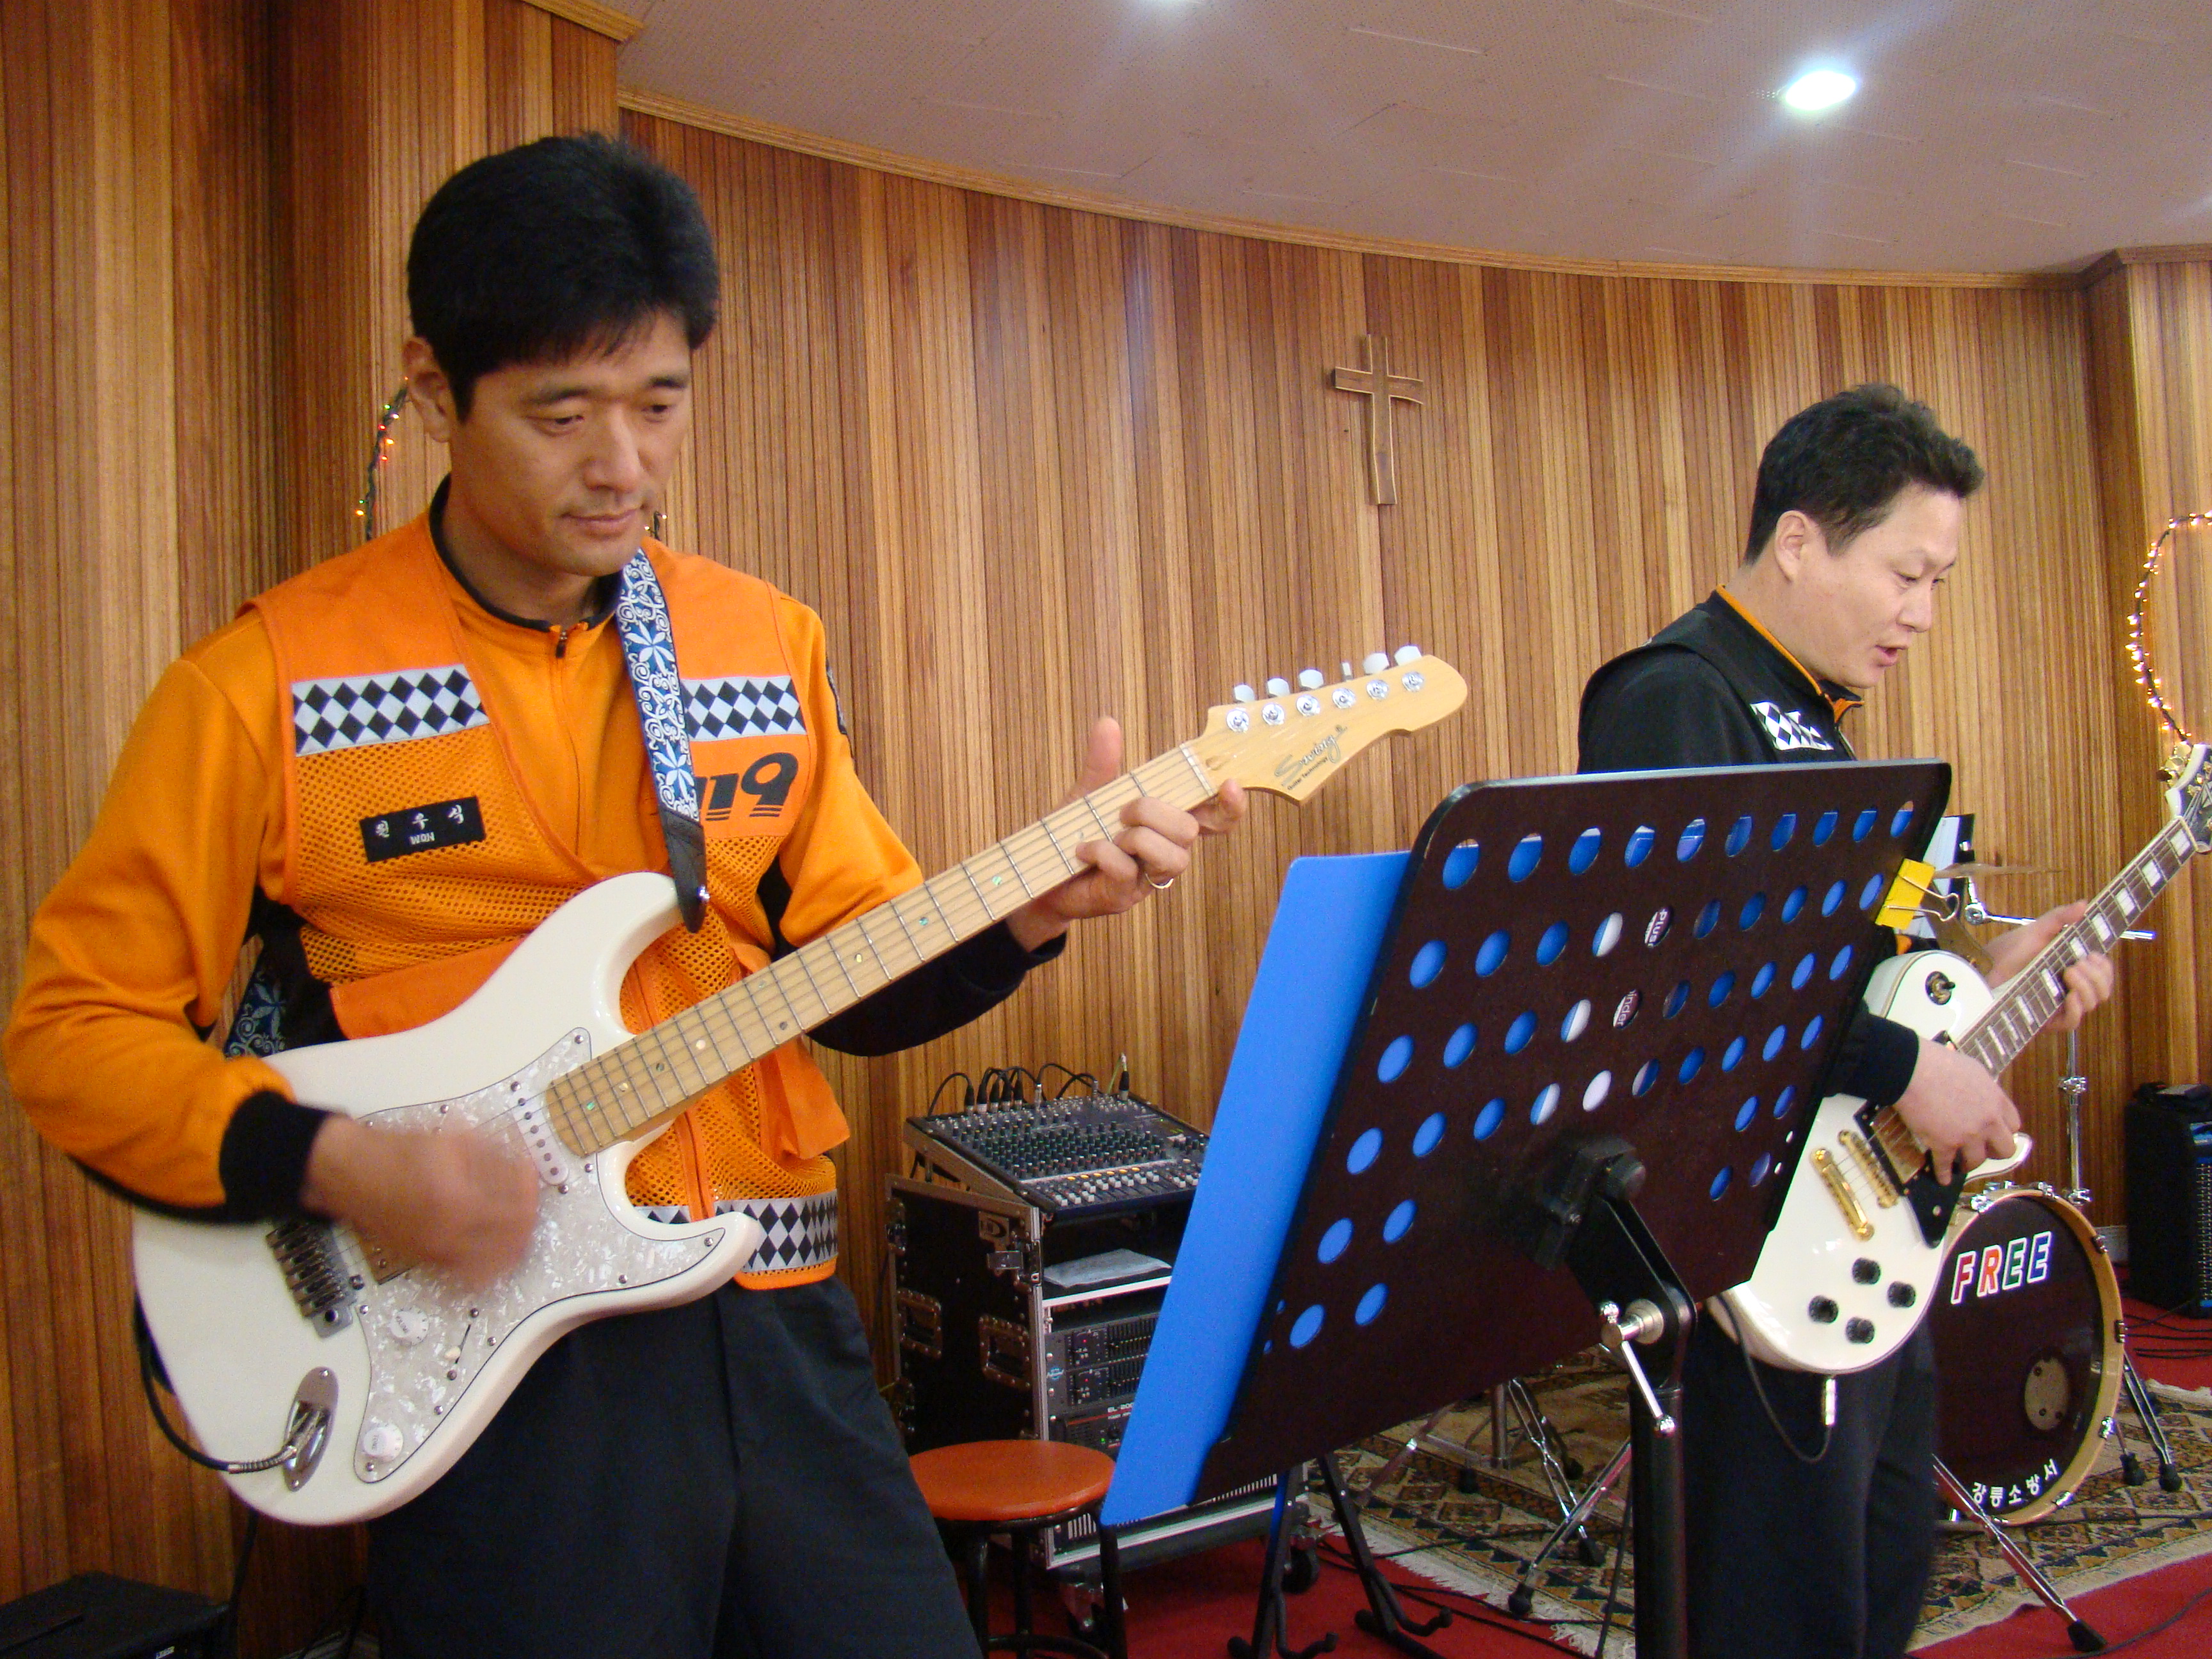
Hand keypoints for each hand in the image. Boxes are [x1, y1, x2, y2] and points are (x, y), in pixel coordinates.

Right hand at [302, 1115, 540, 1286]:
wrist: (352, 1174)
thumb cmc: (394, 1155)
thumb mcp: (452, 1142)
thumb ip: (493, 1155)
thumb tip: (522, 1166)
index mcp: (458, 1198)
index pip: (517, 1206)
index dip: (531, 1190)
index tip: (532, 1178)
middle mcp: (449, 1232)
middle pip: (513, 1238)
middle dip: (528, 1219)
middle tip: (530, 1203)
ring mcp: (437, 1251)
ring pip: (495, 1262)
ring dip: (513, 1244)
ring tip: (518, 1227)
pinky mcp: (426, 1261)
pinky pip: (468, 1274)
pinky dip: (488, 1264)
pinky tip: (494, 1251)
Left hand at [1006, 717, 1246, 950]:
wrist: (1040, 875)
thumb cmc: (1075, 833)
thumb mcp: (1089, 793)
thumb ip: (1103, 762)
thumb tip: (1108, 723)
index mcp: (1166, 825)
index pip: (1215, 818)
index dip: (1231, 805)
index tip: (1228, 782)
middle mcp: (1165, 852)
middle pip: (1189, 830)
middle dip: (1154, 811)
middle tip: (1123, 810)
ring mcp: (1148, 878)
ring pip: (1172, 856)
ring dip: (1136, 836)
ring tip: (1109, 833)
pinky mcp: (1125, 896)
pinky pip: (1126, 869)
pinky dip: (1101, 851)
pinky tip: (1083, 850)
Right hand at [1892, 1038, 2020, 1183]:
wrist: (1912, 1070)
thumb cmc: (1940, 1063)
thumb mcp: (1973, 1071)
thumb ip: (1984, 1089)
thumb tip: (1980, 1097)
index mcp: (1995, 1101)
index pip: (2013, 1125)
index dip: (2003, 1131)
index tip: (1993, 1133)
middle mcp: (1987, 1122)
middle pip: (2005, 1149)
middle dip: (1993, 1151)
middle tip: (1981, 1149)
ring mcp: (1967, 1136)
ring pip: (1977, 1161)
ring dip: (1968, 1163)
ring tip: (1960, 1164)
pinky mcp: (1943, 1145)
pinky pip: (1945, 1166)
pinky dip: (1943, 1174)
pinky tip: (1942, 1178)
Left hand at [1981, 900, 2116, 1031]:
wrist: (1980, 971)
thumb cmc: (2005, 953)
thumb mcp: (2034, 931)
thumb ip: (2060, 918)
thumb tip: (2084, 903)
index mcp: (2070, 966)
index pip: (2102, 972)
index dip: (2103, 966)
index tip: (2092, 955)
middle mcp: (2068, 987)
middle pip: (2102, 990)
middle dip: (2097, 975)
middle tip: (2077, 963)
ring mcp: (2058, 1003)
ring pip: (2091, 1003)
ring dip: (2087, 987)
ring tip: (2069, 972)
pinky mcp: (2046, 1019)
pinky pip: (2072, 1022)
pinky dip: (2076, 1008)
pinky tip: (2069, 996)